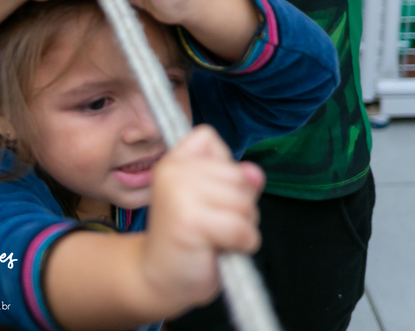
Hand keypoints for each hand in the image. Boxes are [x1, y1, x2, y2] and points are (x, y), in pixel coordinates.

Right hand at [142, 126, 264, 311]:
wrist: (160, 277)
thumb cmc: (191, 239)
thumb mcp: (216, 202)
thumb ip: (236, 182)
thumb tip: (254, 172)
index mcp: (173, 160)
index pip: (208, 137)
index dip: (222, 167)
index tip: (207, 194)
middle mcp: (172, 170)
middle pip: (237, 174)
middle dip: (241, 204)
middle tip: (216, 223)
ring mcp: (179, 194)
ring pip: (243, 202)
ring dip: (243, 226)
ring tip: (217, 236)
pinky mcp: (189, 221)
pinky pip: (241, 228)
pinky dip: (242, 244)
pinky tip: (221, 249)